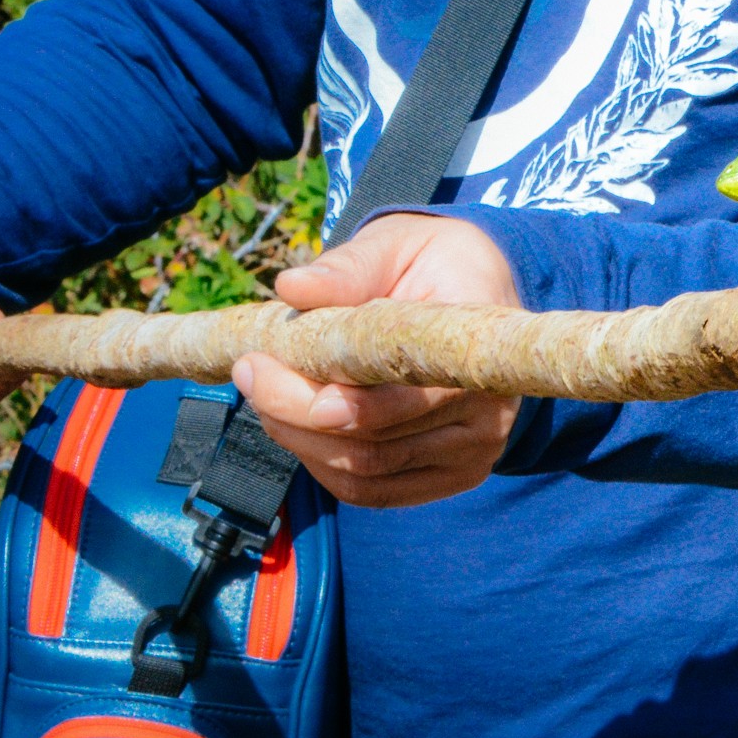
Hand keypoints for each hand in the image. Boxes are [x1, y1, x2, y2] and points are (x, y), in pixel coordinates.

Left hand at [235, 214, 521, 507]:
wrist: (483, 290)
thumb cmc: (435, 263)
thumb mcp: (397, 245)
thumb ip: (348, 268)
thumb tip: (292, 287)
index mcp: (480, 349)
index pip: (404, 397)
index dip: (329, 399)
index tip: (260, 365)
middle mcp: (491, 412)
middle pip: (372, 442)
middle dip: (290, 413)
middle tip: (246, 372)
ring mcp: (476, 450)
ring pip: (366, 473)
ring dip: (298, 442)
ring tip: (266, 395)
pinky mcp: (457, 474)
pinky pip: (374, 491)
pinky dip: (322, 466)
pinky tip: (300, 427)